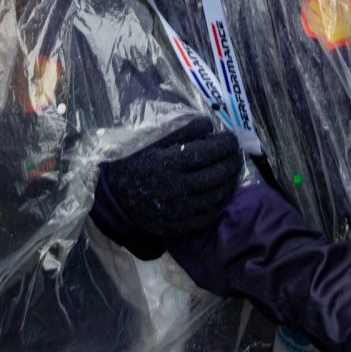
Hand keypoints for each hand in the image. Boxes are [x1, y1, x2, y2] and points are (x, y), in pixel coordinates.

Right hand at [102, 116, 240, 237]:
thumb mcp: (152, 142)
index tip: (230, 138)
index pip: (207, 152)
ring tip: (234, 169)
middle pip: (215, 174)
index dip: (223, 144)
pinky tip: (224, 191)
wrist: (114, 197)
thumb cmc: (133, 163)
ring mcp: (179, 210)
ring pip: (216, 195)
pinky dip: (221, 201)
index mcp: (168, 164)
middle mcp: (176, 188)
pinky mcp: (180, 225)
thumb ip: (181, 132)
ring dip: (230, 181)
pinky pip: (208, 214)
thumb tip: (209, 126)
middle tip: (236, 152)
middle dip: (231, 161)